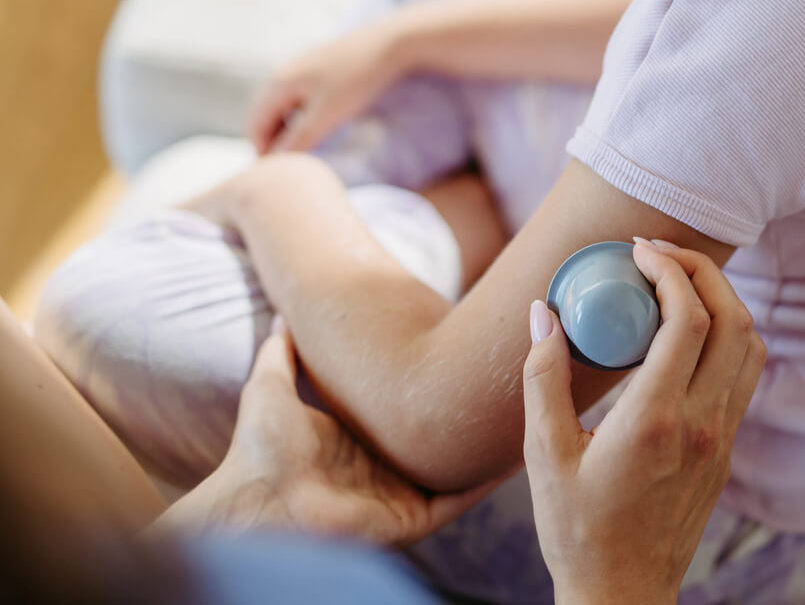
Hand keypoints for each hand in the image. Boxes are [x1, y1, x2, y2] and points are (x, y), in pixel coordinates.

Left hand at [160, 322, 505, 544]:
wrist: (258, 502)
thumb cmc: (258, 450)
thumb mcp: (271, 384)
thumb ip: (280, 350)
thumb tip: (281, 314)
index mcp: (359, 441)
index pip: (408, 415)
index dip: (433, 391)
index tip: (460, 358)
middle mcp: (385, 469)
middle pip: (439, 442)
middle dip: (468, 419)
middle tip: (500, 382)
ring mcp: (401, 495)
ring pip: (456, 470)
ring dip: (485, 448)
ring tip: (519, 414)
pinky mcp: (411, 518)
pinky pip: (458, 499)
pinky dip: (485, 481)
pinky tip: (512, 454)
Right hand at [249, 18, 402, 154]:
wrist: (391, 43)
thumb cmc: (358, 79)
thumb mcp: (327, 115)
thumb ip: (299, 139)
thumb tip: (276, 162)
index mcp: (277, 82)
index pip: (254, 125)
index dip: (262, 153)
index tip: (278, 176)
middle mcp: (283, 72)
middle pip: (265, 115)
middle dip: (273, 142)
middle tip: (291, 168)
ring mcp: (300, 67)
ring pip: (283, 106)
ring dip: (288, 130)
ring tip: (305, 151)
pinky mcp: (319, 67)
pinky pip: (299, 97)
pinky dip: (301, 116)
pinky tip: (319, 127)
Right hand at [522, 239, 766, 604]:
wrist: (623, 593)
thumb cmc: (577, 529)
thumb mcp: (544, 454)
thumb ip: (543, 377)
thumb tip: (544, 312)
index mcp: (655, 420)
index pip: (688, 319)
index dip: (669, 269)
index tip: (637, 251)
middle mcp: (701, 423)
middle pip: (732, 318)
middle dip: (700, 270)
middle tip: (658, 253)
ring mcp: (722, 437)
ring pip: (750, 344)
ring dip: (721, 300)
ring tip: (676, 282)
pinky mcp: (726, 449)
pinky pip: (744, 374)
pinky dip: (727, 335)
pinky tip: (685, 332)